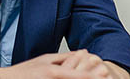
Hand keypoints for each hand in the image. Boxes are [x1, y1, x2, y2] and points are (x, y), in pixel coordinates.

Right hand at [0, 51, 128, 78]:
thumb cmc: (22, 73)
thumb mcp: (45, 61)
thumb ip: (65, 57)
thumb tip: (84, 52)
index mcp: (54, 72)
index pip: (80, 76)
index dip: (94, 76)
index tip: (105, 73)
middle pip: (77, 78)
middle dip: (92, 78)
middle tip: (106, 76)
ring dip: (84, 78)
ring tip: (99, 77)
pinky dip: (72, 78)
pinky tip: (78, 77)